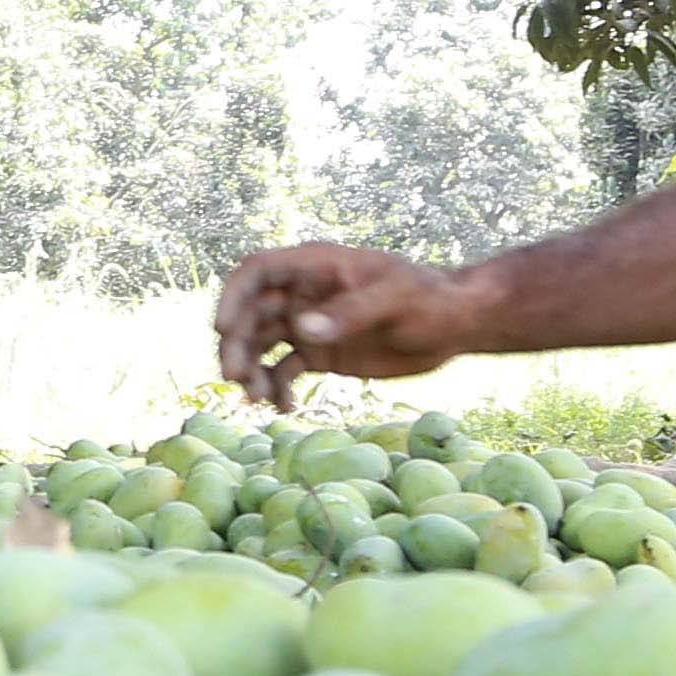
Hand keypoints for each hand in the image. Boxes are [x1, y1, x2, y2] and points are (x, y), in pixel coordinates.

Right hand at [213, 241, 477, 401]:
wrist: (454, 325)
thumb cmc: (430, 300)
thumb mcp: (396, 299)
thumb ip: (351, 312)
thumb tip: (303, 331)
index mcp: (316, 267)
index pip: (258, 271)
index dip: (233, 295)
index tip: (222, 327)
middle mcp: (304, 294)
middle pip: (251, 313)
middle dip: (237, 343)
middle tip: (236, 378)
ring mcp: (310, 324)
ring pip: (261, 343)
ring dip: (251, 369)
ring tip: (257, 399)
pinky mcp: (322, 353)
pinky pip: (284, 369)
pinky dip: (277, 388)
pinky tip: (284, 408)